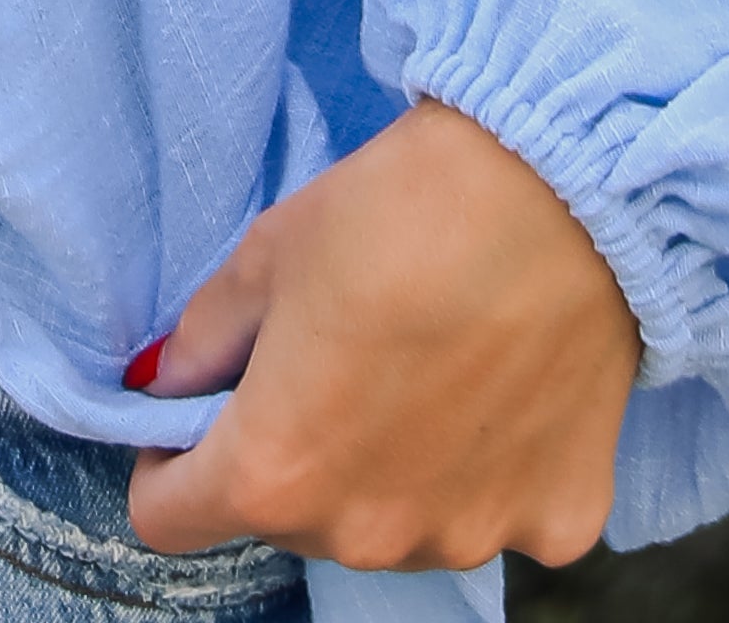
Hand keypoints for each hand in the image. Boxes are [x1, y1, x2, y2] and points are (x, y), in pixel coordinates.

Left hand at [127, 100, 637, 575]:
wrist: (561, 189)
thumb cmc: (400, 209)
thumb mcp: (270, 252)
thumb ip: (206, 336)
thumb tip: (169, 383)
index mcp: (275, 472)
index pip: (170, 519)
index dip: (167, 464)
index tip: (197, 415)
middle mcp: (367, 536)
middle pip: (289, 519)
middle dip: (290, 454)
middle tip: (331, 361)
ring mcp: (466, 540)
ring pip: (390, 526)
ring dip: (386, 473)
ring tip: (423, 366)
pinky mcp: (555, 527)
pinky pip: (491, 513)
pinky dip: (484, 470)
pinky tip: (500, 386)